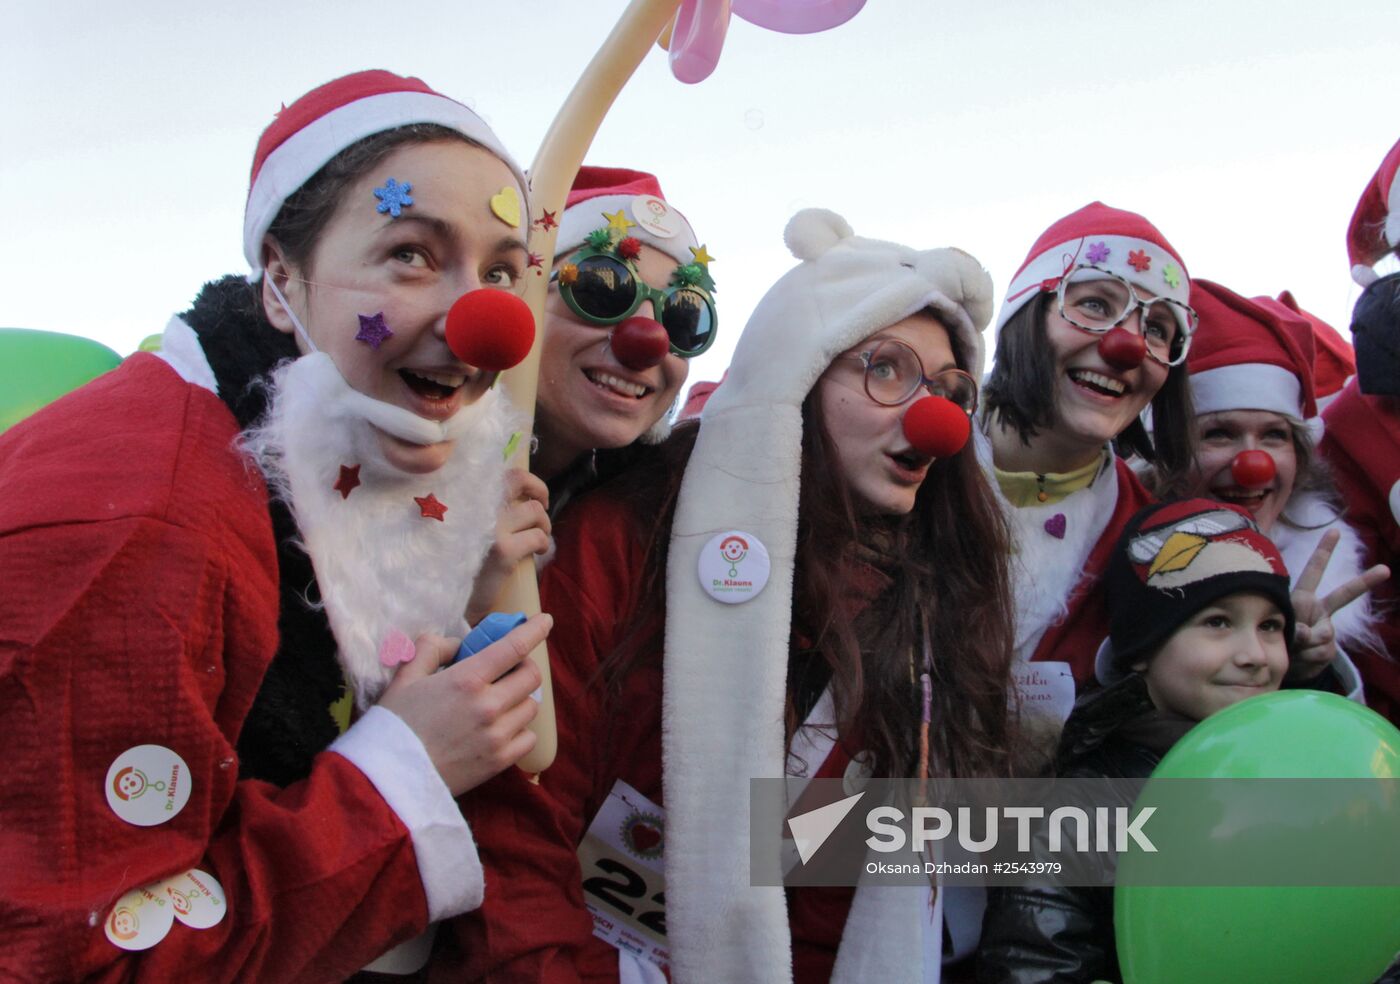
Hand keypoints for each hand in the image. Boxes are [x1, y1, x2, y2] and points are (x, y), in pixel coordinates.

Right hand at [377, 615, 549, 794]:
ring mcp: (497, 736)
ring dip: (520, 699)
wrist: (389, 778)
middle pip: (531, 676)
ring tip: (499, 702)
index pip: (514, 646)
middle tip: (508, 670)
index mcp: (467, 680)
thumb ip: (432, 649)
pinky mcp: (499, 761)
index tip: (544, 621)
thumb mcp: (406, 676)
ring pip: (531, 707)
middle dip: (523, 666)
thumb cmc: (394, 724)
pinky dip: (520, 730)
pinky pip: (528, 738)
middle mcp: (489, 706)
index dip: (534, 630)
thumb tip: (457, 642)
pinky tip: (500, 728)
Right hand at [467, 468, 551, 623]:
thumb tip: (516, 499)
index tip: (531, 494)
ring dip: (543, 525)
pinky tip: (537, 553)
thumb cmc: (456, 563)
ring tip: (537, 538)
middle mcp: (476, 506)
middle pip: (519, 480)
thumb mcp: (462, 529)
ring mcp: (491, 527)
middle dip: (539, 491)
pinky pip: (537, 537)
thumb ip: (479, 511)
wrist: (448, 597)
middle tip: (543, 507)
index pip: (502, 472)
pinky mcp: (503, 551)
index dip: (526, 480)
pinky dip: (543, 544)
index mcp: (467, 498)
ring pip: (535, 511)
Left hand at [1288, 529, 1389, 680]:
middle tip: (1385, 569)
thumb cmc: (1276, 639)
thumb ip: (1294, 628)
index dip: (1324, 551)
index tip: (1335, 530)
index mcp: (1303, 598)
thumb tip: (1308, 633)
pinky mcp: (1330, 649)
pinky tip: (1300, 659)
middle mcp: (1319, 611)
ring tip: (1291, 648)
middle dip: (1365, 582)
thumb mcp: (1280, 628)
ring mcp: (1328, 630)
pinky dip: (1305, 658)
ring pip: (1321, 634)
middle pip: (1344, 595)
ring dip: (1302, 645)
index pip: (1313, 571)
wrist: (1285, 666)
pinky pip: (1319, 652)